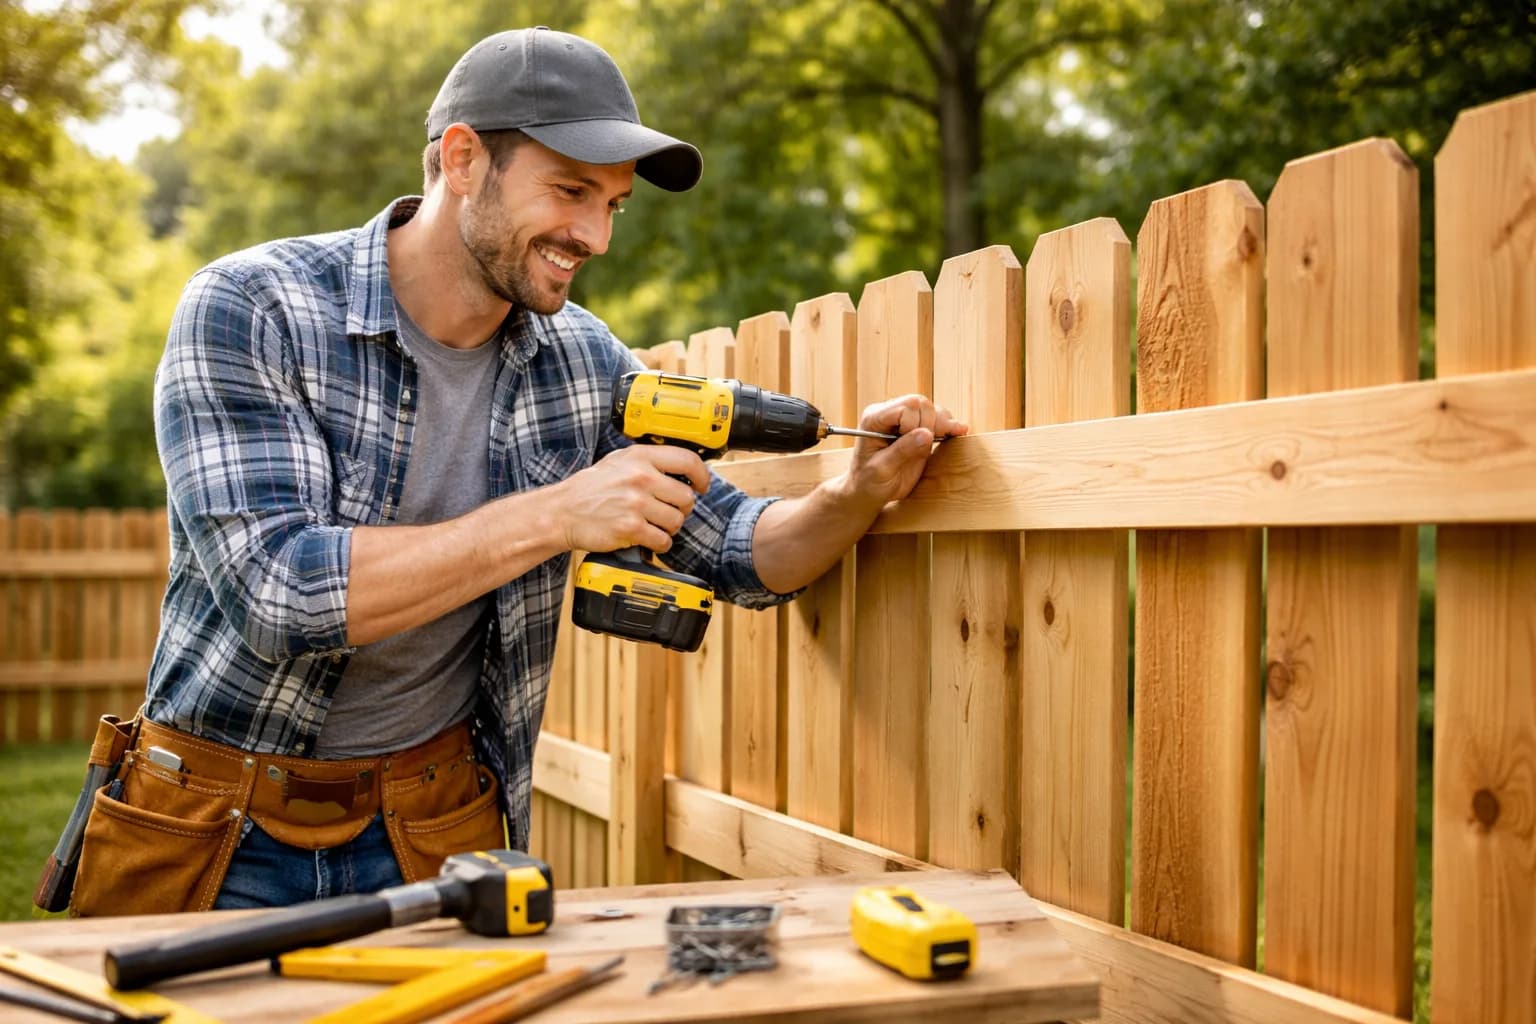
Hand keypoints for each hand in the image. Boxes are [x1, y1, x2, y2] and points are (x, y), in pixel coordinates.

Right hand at [552, 445, 709, 553]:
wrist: (562, 511)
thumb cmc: (591, 488)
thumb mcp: (618, 462)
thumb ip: (648, 462)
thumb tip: (683, 470)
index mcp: (640, 457)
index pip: (688, 461)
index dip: (702, 476)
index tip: (702, 486)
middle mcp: (640, 477)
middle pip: (686, 497)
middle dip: (681, 509)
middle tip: (668, 512)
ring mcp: (635, 503)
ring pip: (676, 521)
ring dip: (669, 528)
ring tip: (653, 526)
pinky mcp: (630, 528)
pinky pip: (662, 540)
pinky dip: (659, 544)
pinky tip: (647, 539)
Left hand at [842, 395, 967, 509]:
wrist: (868, 491)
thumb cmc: (867, 481)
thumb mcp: (881, 469)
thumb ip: (902, 451)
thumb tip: (926, 434)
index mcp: (874, 418)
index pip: (906, 406)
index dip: (915, 424)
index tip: (909, 446)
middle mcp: (889, 413)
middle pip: (921, 404)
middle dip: (929, 425)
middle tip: (923, 447)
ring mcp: (904, 419)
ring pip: (931, 408)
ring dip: (942, 424)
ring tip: (945, 438)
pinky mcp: (917, 428)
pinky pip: (937, 418)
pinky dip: (948, 425)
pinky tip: (956, 432)